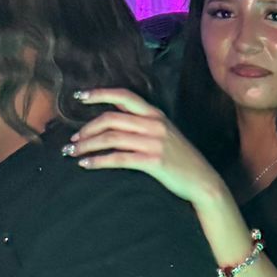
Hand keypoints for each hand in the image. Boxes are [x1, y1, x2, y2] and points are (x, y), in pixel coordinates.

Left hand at [66, 91, 221, 205]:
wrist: (203, 182)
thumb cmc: (182, 159)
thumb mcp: (165, 133)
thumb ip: (142, 121)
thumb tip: (115, 109)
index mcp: (156, 114)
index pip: (124, 96)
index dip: (99, 94)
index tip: (79, 97)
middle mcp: (154, 125)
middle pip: (110, 119)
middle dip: (86, 129)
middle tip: (73, 140)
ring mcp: (153, 143)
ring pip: (110, 138)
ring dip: (87, 146)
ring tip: (74, 153)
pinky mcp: (152, 161)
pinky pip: (118, 158)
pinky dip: (98, 161)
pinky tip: (86, 165)